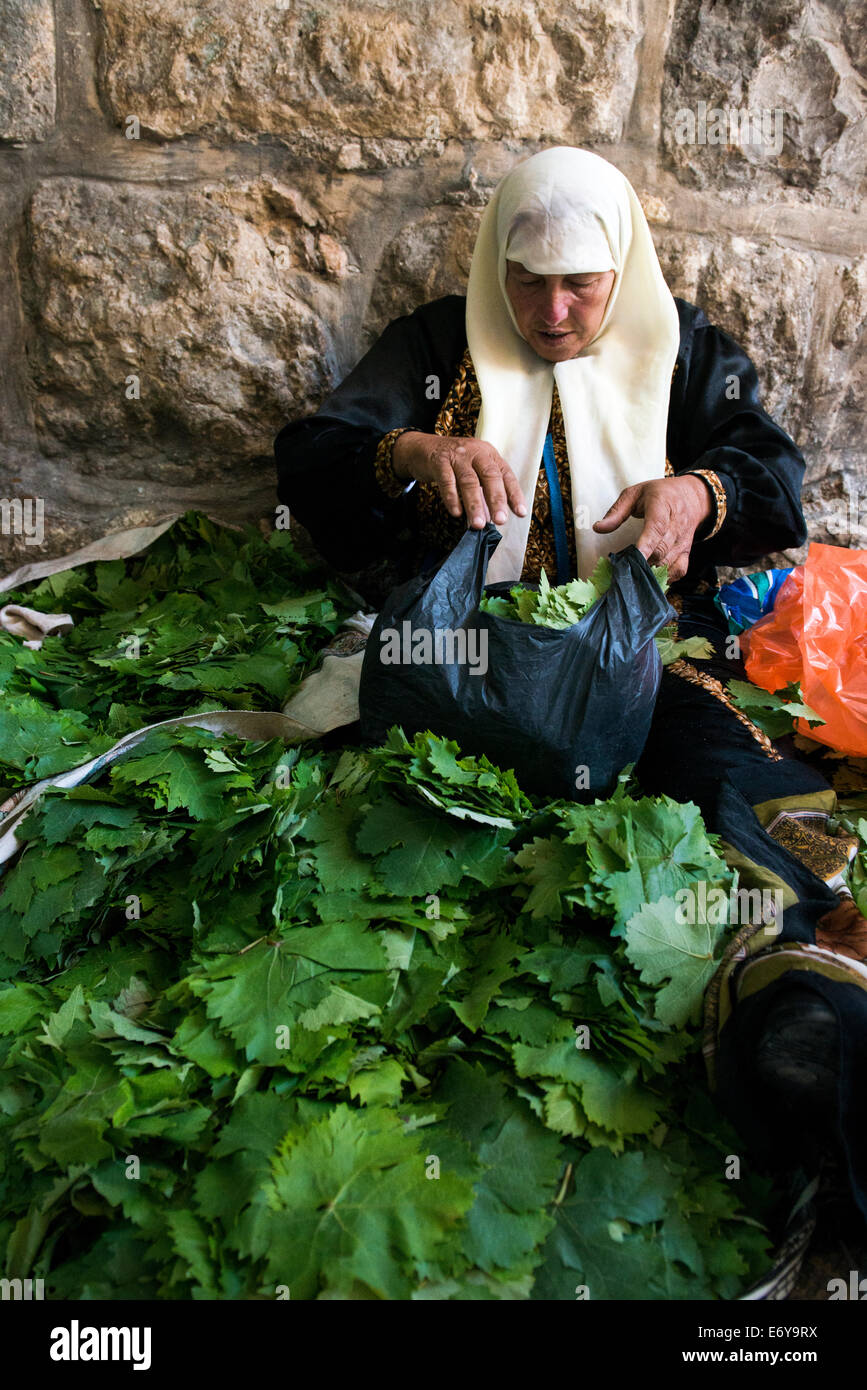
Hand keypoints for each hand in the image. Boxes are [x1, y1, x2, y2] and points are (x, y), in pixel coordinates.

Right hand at [391, 431, 526, 528]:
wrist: (422, 448)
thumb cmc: (453, 463)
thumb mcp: (474, 469)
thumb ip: (484, 489)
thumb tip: (494, 516)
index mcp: (489, 454)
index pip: (506, 474)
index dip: (514, 494)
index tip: (520, 512)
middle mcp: (475, 452)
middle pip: (490, 476)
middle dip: (496, 500)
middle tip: (500, 520)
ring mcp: (457, 456)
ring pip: (469, 481)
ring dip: (474, 504)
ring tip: (478, 524)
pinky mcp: (439, 461)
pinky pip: (447, 481)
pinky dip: (452, 498)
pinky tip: (456, 513)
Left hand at [592, 476, 712, 581]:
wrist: (691, 497)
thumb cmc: (659, 494)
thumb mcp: (634, 494)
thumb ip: (616, 512)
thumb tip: (598, 528)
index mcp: (662, 506)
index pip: (657, 527)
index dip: (646, 544)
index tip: (635, 556)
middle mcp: (676, 525)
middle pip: (661, 550)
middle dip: (642, 562)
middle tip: (622, 569)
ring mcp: (683, 541)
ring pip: (668, 563)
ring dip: (650, 571)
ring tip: (632, 573)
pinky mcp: (686, 552)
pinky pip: (678, 571)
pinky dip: (665, 578)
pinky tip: (650, 577)